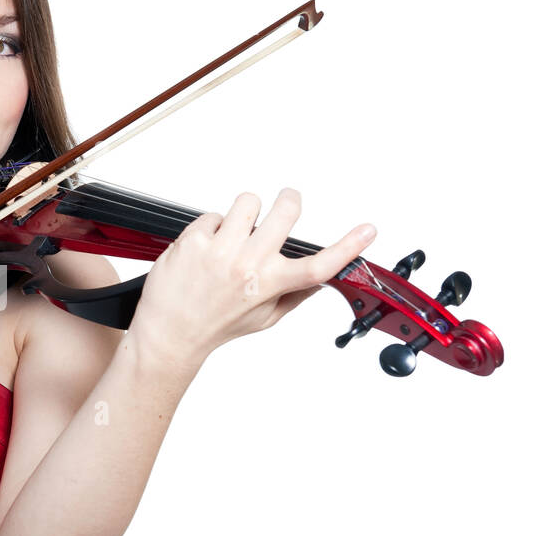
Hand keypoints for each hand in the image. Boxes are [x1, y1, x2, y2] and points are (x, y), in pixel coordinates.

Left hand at [127, 188, 375, 365]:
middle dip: (287, 201)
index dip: (348, 246)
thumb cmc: (214, 326)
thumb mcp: (263, 318)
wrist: (168, 334)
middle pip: (285, 210)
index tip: (368, 230)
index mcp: (269, 285)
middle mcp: (247, 264)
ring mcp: (219, 250)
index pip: (318, 265)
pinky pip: (212, 215)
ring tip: (234, 235)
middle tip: (282, 205)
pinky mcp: (193, 240)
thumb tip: (323, 278)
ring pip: (248, 201)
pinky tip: (205, 249)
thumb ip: (295, 295)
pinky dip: (211, 227)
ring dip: (245, 213)